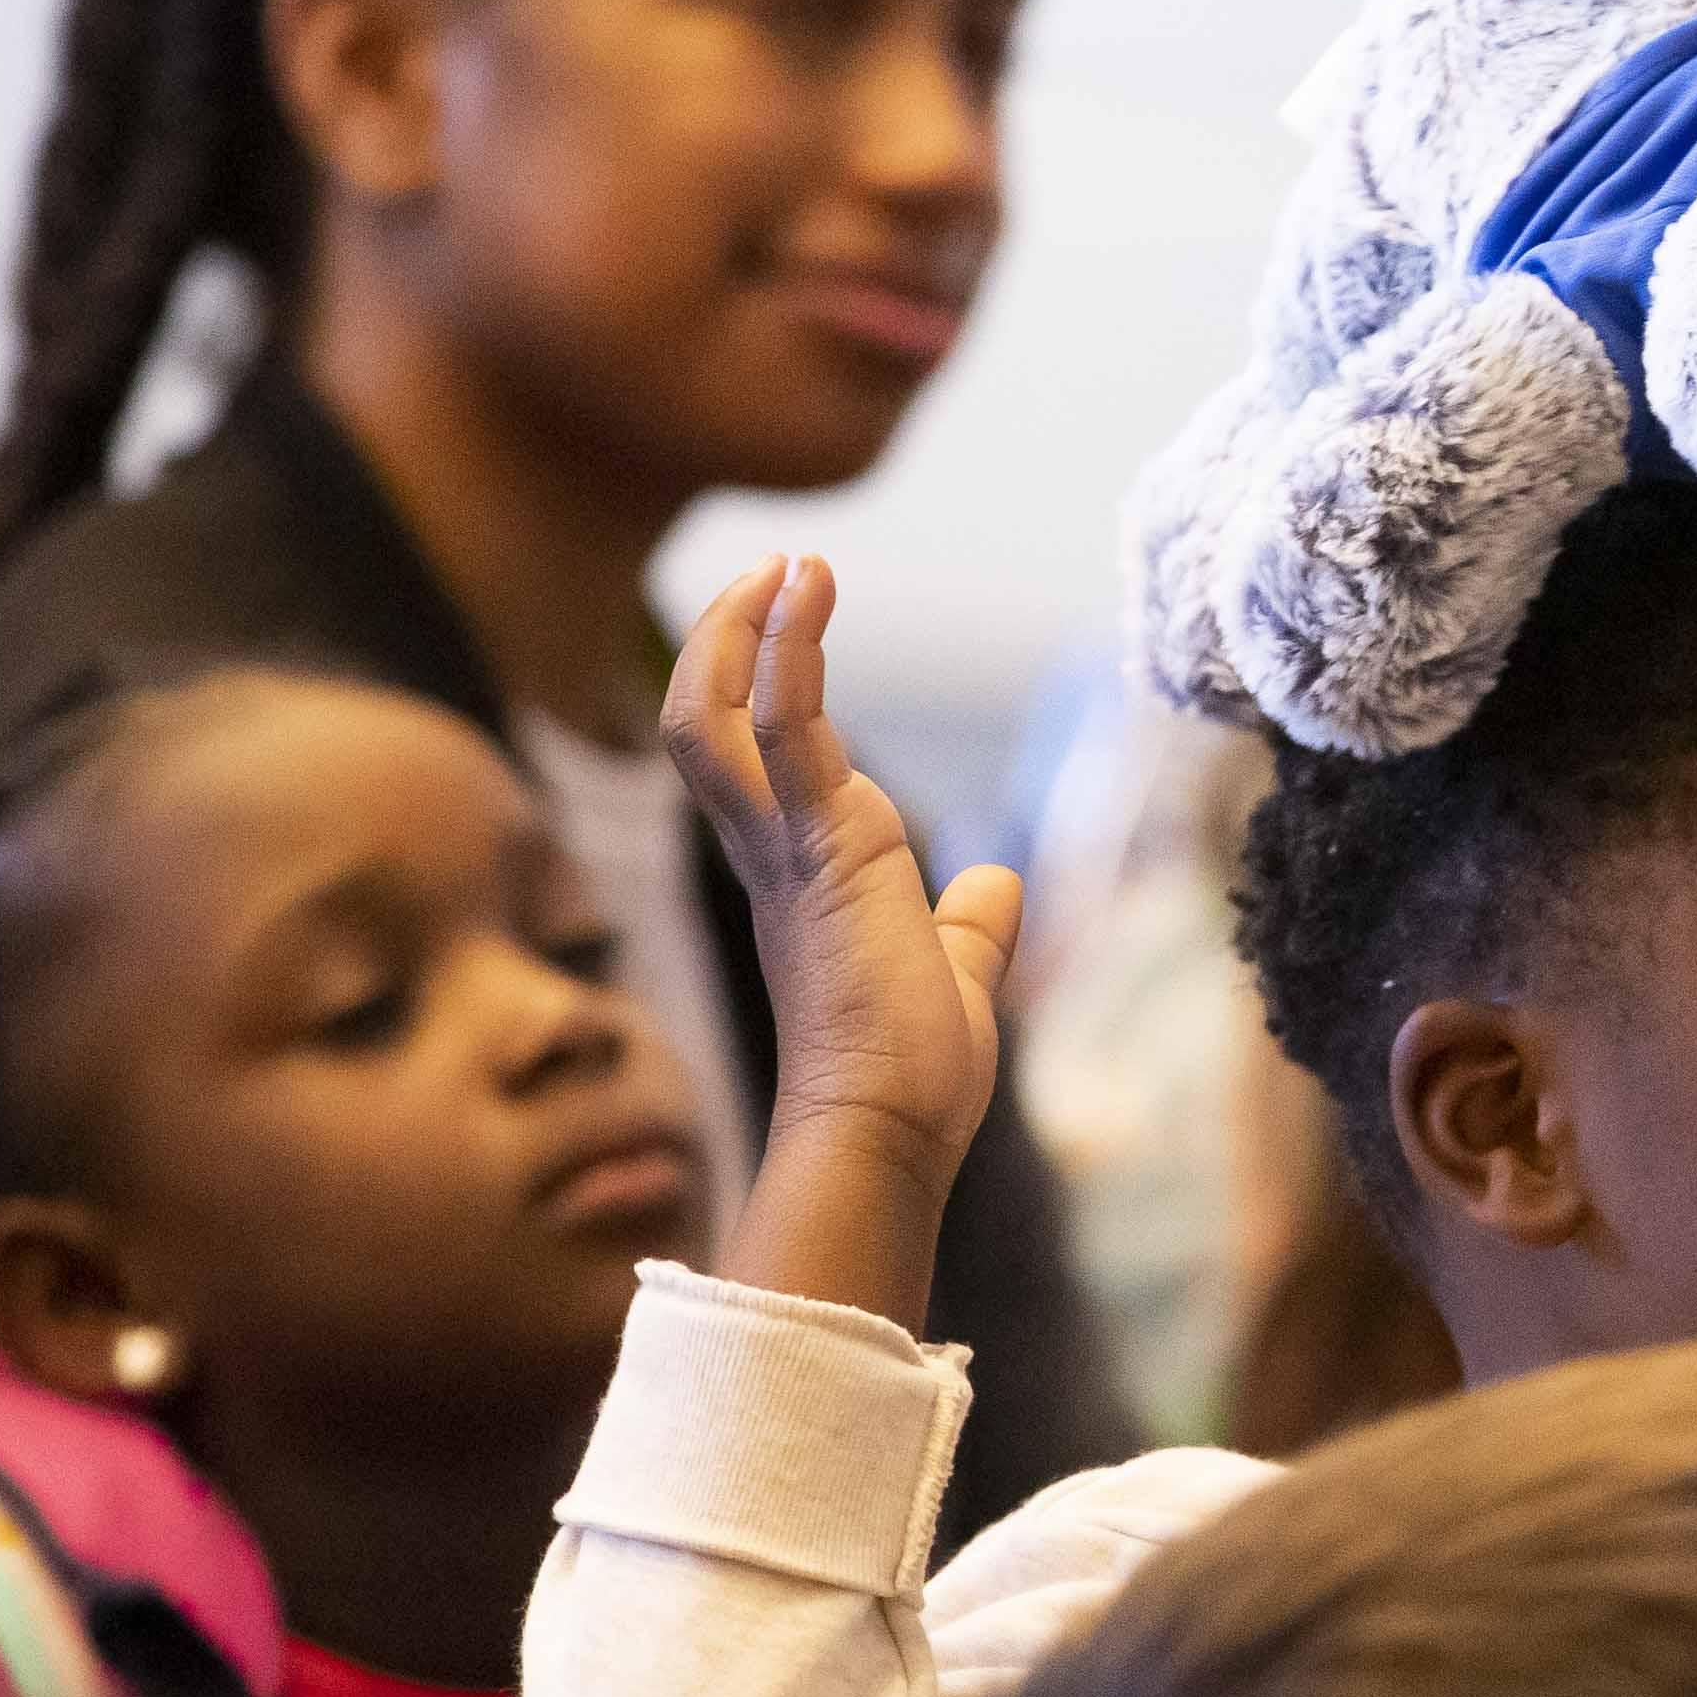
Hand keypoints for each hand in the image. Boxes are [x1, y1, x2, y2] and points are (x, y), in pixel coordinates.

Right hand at [665, 557, 1021, 1328]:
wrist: (890, 1130)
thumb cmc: (911, 1073)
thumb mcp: (950, 973)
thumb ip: (969, 926)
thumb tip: (997, 886)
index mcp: (799, 869)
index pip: (741, 755)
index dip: (750, 681)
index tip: (790, 617)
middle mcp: (774, 849)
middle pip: (699, 719)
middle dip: (725, 639)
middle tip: (775, 573)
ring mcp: (789, 846)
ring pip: (712, 714)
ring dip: (742, 631)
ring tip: (790, 565)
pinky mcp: (824, 847)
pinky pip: (785, 727)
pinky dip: (790, 650)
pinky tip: (809, 590)